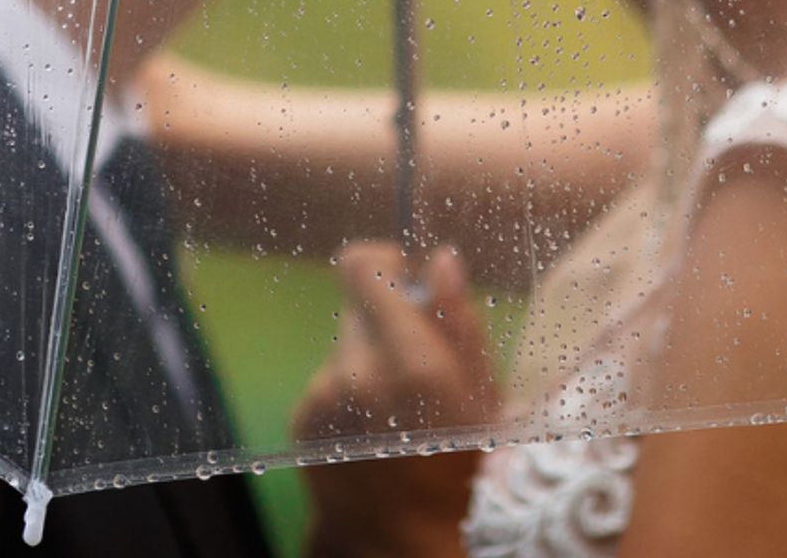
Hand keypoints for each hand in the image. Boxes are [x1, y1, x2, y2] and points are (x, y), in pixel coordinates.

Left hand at [296, 244, 496, 557]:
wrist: (402, 545)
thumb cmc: (460, 469)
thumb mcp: (483, 397)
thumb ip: (460, 321)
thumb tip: (440, 258)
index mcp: (411, 362)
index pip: (362, 266)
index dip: (384, 260)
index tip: (404, 274)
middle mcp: (357, 371)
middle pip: (358, 304)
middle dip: (386, 320)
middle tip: (415, 362)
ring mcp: (323, 395)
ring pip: (345, 343)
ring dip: (368, 359)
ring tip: (396, 408)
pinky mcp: (303, 415)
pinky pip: (327, 377)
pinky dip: (348, 390)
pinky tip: (371, 427)